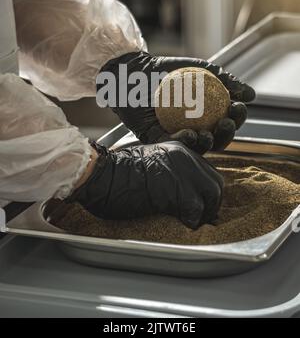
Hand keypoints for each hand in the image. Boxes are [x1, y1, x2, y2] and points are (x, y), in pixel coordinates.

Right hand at [69, 141, 223, 229]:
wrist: (101, 175)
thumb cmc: (115, 173)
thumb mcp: (147, 163)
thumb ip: (169, 172)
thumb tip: (186, 196)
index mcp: (177, 149)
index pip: (207, 170)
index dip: (207, 190)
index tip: (202, 203)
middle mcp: (183, 157)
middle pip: (215, 182)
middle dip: (211, 202)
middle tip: (201, 217)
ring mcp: (181, 172)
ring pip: (212, 194)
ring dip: (204, 212)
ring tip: (192, 222)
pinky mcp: (175, 191)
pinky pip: (196, 210)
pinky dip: (192, 221)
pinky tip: (182, 224)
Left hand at [97, 52, 255, 153]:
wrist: (136, 70)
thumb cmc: (168, 69)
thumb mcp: (201, 70)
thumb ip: (226, 80)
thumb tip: (251, 95)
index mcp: (206, 116)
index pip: (226, 120)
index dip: (236, 118)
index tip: (238, 107)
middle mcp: (194, 128)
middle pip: (216, 138)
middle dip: (227, 135)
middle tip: (227, 122)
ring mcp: (176, 136)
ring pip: (197, 147)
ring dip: (207, 143)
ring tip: (209, 133)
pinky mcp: (157, 140)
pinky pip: (172, 145)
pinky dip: (182, 141)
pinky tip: (189, 134)